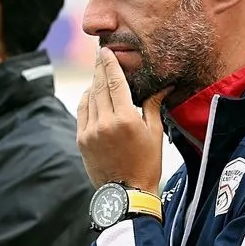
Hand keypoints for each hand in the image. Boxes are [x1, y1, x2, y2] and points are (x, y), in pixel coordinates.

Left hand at [76, 47, 170, 193]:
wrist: (126, 194)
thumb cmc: (146, 164)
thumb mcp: (154, 133)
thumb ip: (153, 105)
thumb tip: (163, 85)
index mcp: (125, 119)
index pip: (115, 83)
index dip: (109, 64)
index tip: (106, 51)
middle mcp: (105, 123)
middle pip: (100, 87)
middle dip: (100, 69)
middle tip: (100, 54)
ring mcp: (90, 131)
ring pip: (89, 98)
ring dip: (94, 83)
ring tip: (99, 72)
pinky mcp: (81, 139)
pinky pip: (82, 112)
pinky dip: (87, 99)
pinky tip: (92, 93)